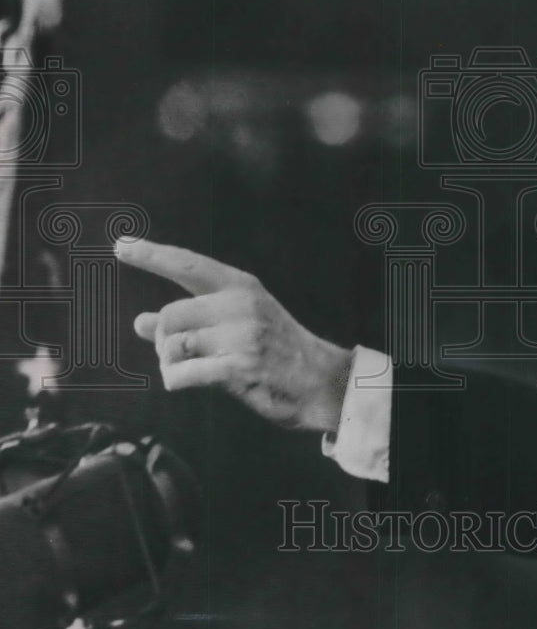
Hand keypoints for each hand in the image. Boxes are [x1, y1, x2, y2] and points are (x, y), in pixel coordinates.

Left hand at [116, 238, 352, 431]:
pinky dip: (175, 380)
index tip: (122, 245)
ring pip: (172, 345)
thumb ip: (191, 321)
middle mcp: (241, 305)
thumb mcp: (240, 324)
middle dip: (163, 339)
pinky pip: (182, 373)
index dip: (153, 255)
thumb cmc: (278, 352)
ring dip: (169, 363)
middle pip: (169, 315)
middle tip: (177, 354)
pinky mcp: (238, 367)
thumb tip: (139, 321)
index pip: (189, 266)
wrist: (322, 382)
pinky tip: (185, 382)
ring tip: (187, 371)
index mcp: (242, 287)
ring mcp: (242, 336)